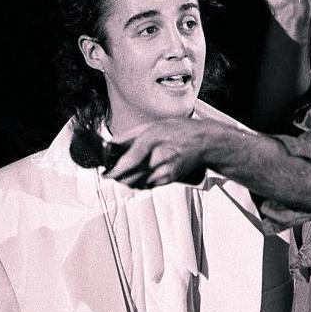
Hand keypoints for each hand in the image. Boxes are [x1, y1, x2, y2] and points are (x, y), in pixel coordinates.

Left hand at [106, 118, 224, 188]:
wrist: (204, 142)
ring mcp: (165, 170)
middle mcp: (159, 157)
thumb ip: (129, 136)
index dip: (115, 170)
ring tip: (126, 172)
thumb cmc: (181, 131)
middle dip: (118, 177)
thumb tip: (111, 144)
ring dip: (128, 180)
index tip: (106, 173)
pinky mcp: (169, 179)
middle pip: (130, 177)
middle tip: (112, 172)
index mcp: (153, 140)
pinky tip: (141, 173)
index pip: (129, 161)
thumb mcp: (153, 125)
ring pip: (137, 184)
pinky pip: (148, 185)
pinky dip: (140, 182)